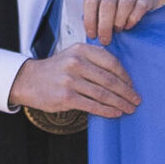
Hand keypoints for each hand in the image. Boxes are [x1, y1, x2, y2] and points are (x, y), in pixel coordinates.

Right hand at [8, 40, 138, 121]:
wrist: (28, 80)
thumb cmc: (56, 70)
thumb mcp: (73, 55)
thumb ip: (94, 60)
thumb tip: (122, 77)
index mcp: (81, 50)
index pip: (111, 62)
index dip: (125, 76)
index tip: (132, 86)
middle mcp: (76, 63)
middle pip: (109, 80)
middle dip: (126, 92)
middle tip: (136, 100)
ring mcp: (70, 80)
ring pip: (103, 94)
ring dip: (120, 103)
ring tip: (129, 109)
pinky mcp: (66, 97)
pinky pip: (92, 105)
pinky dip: (107, 111)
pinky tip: (115, 113)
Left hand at [82, 0, 164, 43]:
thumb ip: (96, 13)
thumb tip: (91, 34)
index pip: (90, 2)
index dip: (89, 21)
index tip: (93, 36)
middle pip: (107, 6)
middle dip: (104, 27)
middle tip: (105, 40)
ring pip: (124, 5)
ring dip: (119, 22)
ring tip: (118, 30)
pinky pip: (140, 7)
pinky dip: (133, 19)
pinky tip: (129, 25)